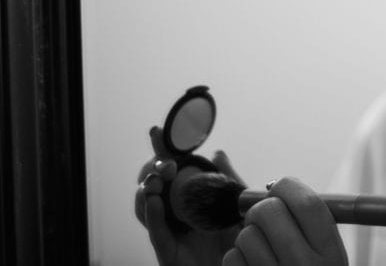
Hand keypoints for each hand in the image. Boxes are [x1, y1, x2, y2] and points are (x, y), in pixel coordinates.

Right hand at [134, 126, 240, 265]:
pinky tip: (155, 201)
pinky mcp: (168, 253)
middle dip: (153, 168)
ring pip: (145, 207)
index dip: (161, 151)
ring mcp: (170, 233)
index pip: (170, 170)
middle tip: (167, 164)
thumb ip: (229, 179)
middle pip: (152, 184)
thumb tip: (218, 153)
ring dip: (147, 188)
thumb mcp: (240, 205)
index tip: (157, 132)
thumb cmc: (241, 242)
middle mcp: (175, 214)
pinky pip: (156, 233)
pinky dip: (152, 214)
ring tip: (156, 179)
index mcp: (189, 199)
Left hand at [223, 177, 348, 265]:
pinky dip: (237, 260)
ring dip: (248, 239)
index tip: (278, 188)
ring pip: (245, 235)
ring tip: (262, 252)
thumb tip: (273, 185)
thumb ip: (310, 221)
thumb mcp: (326, 254)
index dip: (287, 186)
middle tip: (266, 221)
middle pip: (268, 212)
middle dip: (261, 210)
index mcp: (331, 254)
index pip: (307, 202)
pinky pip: (232, 259)